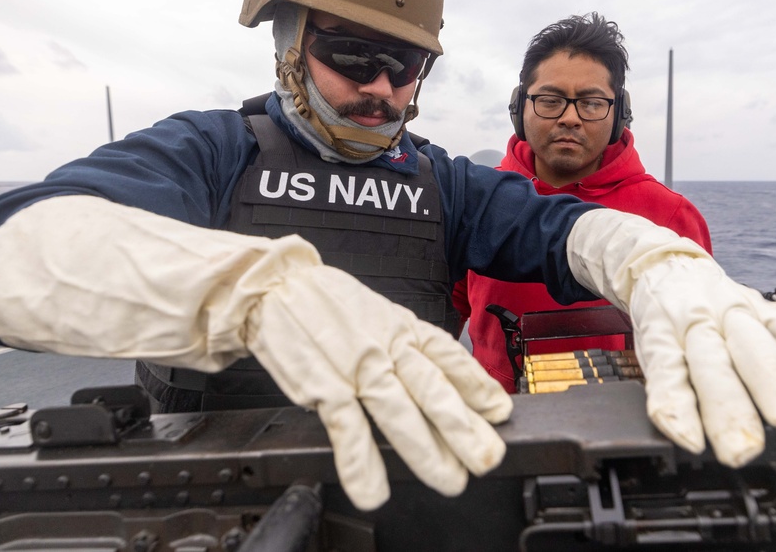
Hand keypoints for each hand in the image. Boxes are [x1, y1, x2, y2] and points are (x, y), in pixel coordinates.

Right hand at [246, 265, 511, 508]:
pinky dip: (360, 461)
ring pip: (399, 412)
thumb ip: (409, 345)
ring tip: (450, 479)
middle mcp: (388, 347)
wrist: (275, 287)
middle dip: (465, 428)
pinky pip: (347, 427)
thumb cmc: (330, 305)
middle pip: (433, 391)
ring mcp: (357, 367)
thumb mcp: (381, 314)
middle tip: (487, 457)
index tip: (500, 411)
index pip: (450, 358)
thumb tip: (443, 375)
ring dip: (426, 451)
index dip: (479, 386)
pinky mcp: (323, 385)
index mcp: (404, 328)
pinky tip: (373, 487)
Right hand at [567, 209, 775, 465]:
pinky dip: (675, 409)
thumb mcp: (752, 315)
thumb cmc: (712, 306)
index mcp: (755, 308)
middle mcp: (725, 314)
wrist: (659, 267)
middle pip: (752, 349)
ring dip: (727, 409)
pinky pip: (665, 377)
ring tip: (741, 448)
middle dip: (774, 388)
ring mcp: (688, 329)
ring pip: (710, 366)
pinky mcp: (655, 345)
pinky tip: (688, 436)